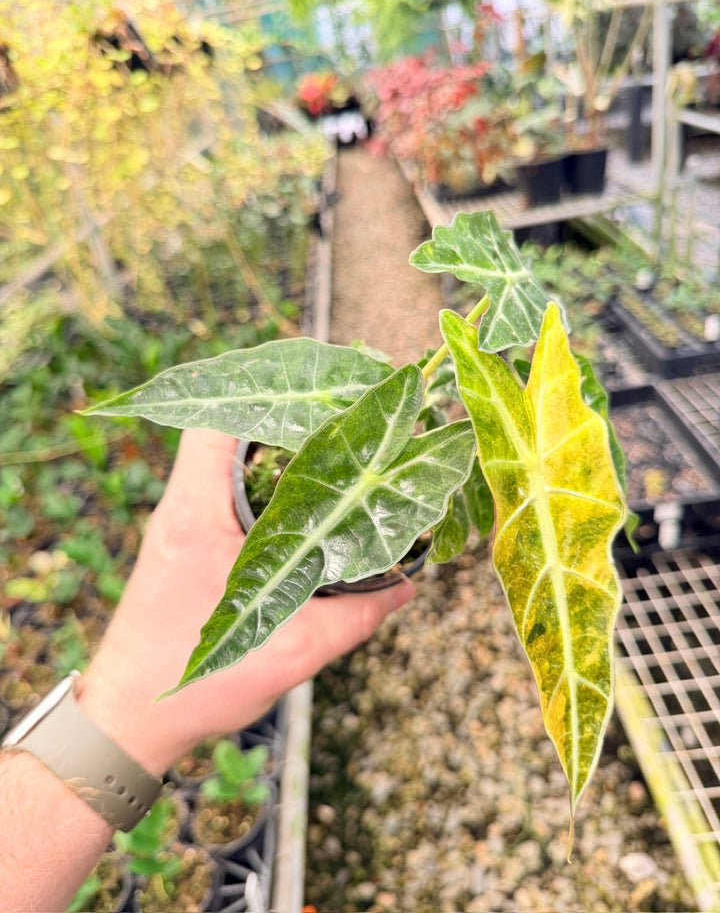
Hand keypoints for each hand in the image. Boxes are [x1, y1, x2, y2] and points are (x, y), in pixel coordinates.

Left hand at [78, 429, 413, 774]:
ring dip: (269, 454)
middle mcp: (180, 508)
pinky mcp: (180, 546)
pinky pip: (221, 494)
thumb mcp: (293, 650)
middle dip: (281, 420)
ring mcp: (177, 525)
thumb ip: (355, 616)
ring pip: (224, 463)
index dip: (261, 394)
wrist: (130, 719)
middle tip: (337, 422)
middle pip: (226, 433)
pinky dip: (257, 487)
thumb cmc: (198, 684)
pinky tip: (299, 507)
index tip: (315, 395)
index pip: (214, 423)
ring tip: (328, 455)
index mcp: (196, 514)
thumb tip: (406, 587)